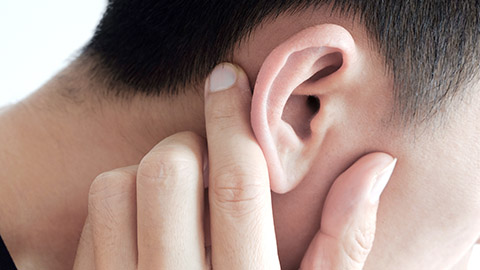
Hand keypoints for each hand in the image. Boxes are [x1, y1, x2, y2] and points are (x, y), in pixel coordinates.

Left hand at [73, 63, 395, 268]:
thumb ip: (343, 243)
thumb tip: (374, 168)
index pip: (236, 184)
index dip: (233, 120)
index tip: (229, 78)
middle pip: (166, 171)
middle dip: (189, 145)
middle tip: (206, 159)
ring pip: (116, 186)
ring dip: (146, 175)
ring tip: (177, 197)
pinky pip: (91, 220)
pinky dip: (118, 205)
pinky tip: (147, 225)